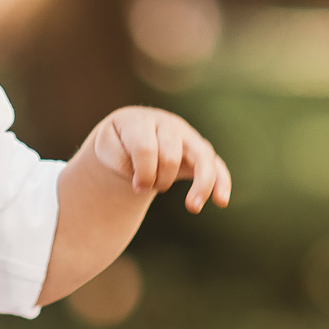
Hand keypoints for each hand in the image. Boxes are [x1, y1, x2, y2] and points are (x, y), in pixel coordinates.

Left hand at [84, 106, 231, 213]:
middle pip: (171, 156)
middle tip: (147, 188)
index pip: (147, 149)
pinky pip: (217, 166)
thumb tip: (141, 181)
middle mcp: (169, 125)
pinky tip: (221, 202)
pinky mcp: (201, 152)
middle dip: (159, 179)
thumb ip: (118, 159)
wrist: (131, 134)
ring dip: (200, 184)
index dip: (142, 173)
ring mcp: (188, 137)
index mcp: (143, 121)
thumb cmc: (118, 143)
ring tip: (192, 207)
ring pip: (203, 158)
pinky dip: (222, 183)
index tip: (136, 187)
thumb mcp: (106, 147)